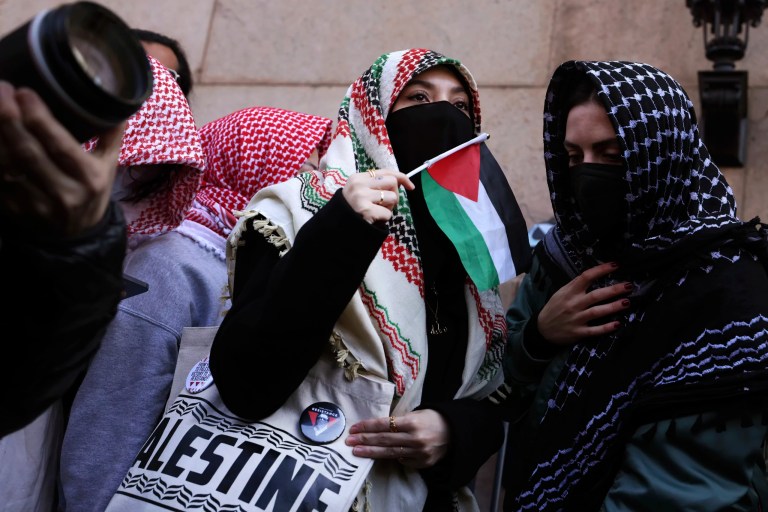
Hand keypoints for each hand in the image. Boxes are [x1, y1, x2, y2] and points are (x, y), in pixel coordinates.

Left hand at [0, 81, 124, 236]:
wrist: (76, 235)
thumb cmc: (91, 192)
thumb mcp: (108, 166)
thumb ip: (111, 135)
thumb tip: (116, 101)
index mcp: (89, 179)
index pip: (61, 146)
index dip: (40, 118)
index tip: (24, 92)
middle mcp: (64, 193)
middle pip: (29, 153)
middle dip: (10, 119)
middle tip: (1, 90)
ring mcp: (36, 205)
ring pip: (6, 166)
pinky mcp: (14, 210)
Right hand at [341, 168, 414, 223]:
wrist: (339, 225)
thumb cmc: (354, 208)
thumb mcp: (361, 190)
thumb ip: (376, 184)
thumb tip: (401, 182)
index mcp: (358, 177)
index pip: (385, 171)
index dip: (402, 177)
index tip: (411, 186)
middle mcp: (359, 185)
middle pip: (392, 182)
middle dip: (395, 194)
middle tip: (387, 203)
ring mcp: (362, 197)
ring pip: (392, 197)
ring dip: (390, 207)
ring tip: (378, 211)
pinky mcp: (366, 211)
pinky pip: (388, 213)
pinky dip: (385, 218)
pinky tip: (374, 219)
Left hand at [345, 409, 448, 468]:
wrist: (455, 432)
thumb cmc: (432, 419)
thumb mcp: (416, 413)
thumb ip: (399, 421)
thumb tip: (377, 427)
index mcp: (413, 422)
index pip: (385, 424)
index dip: (368, 426)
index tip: (354, 428)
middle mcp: (415, 438)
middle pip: (384, 440)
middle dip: (365, 440)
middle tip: (349, 442)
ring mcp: (419, 453)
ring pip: (390, 453)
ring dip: (371, 452)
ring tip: (357, 452)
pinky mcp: (423, 463)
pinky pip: (403, 460)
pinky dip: (392, 457)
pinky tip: (381, 455)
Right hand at [538, 261, 630, 343]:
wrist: (542, 329)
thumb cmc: (554, 308)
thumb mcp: (561, 293)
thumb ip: (575, 286)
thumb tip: (595, 276)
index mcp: (569, 292)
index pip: (586, 277)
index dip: (601, 270)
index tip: (615, 265)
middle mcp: (574, 304)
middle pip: (596, 295)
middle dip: (613, 290)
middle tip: (629, 285)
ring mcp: (576, 319)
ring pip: (597, 312)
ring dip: (613, 307)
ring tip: (626, 302)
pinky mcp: (578, 332)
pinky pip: (594, 330)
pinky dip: (606, 327)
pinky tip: (617, 324)